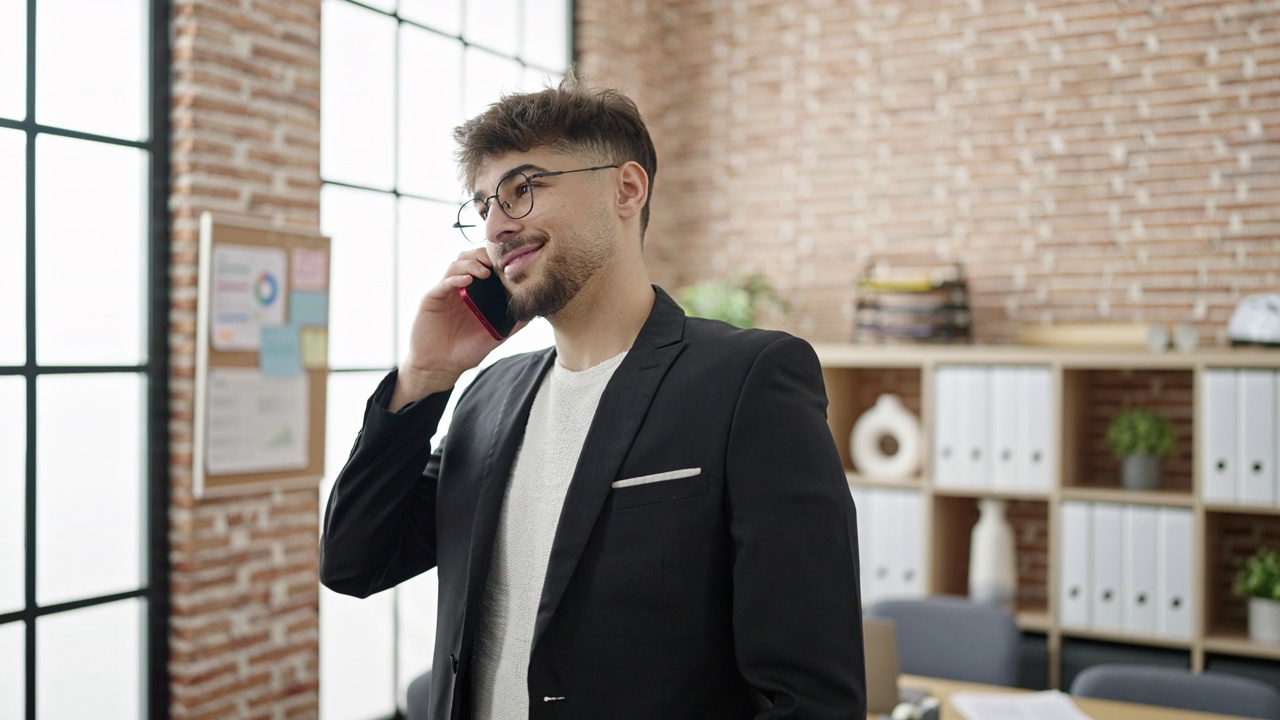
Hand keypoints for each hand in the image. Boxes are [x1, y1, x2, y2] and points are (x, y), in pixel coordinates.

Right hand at [390, 248, 516, 410]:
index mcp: (474, 294)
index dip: (494, 261)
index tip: (509, 262)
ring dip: (471, 264)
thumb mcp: (494, 337)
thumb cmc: (465, 352)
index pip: (483, 267)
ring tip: (484, 272)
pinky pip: (444, 283)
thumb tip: (532, 313)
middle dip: (482, 256)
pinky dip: (456, 279)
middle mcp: (460, 289)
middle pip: (468, 259)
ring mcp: (446, 292)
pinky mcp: (432, 298)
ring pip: (456, 266)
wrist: (440, 366)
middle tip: (495, 262)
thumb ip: (512, 325)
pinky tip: (468, 282)